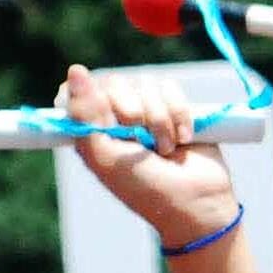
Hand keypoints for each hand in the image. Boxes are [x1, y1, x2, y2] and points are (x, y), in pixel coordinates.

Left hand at [56, 63, 238, 249]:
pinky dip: (180, 114)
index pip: (81, 89)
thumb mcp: (104, 156)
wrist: (196, 202)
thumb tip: (76, 70)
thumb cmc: (145, 188)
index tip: (104, 119)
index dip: (92, 97)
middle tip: (141, 142)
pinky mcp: (177, 109)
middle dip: (131, 113)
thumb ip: (84, 115)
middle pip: (115, 83)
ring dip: (159, 120)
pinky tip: (184, 139)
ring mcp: (148, 111)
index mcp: (92, 128)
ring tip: (166, 149)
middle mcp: (117, 116)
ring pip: (146, 85)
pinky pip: (171, 89)